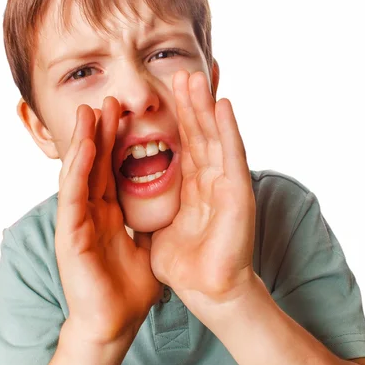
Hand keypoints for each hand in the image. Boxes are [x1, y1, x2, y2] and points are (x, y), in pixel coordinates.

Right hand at [55, 100, 163, 344]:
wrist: (114, 324)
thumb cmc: (127, 290)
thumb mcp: (144, 247)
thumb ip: (147, 224)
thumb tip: (163, 207)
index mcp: (108, 214)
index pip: (112, 171)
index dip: (118, 144)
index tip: (127, 116)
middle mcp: (90, 214)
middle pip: (96, 166)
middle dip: (101, 133)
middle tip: (108, 101)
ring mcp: (78, 223)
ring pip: (79, 174)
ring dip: (84, 142)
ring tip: (90, 112)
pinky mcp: (70, 236)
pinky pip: (73, 198)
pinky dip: (78, 172)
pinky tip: (84, 148)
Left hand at [149, 70, 256, 314]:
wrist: (207, 292)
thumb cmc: (186, 265)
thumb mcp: (158, 227)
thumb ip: (148, 207)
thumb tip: (125, 197)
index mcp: (194, 188)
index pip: (185, 146)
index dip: (176, 119)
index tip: (165, 94)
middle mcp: (213, 181)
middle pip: (200, 135)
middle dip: (190, 104)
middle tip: (181, 72)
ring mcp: (228, 185)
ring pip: (215, 137)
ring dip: (206, 106)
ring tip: (197, 75)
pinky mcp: (239, 194)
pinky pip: (232, 155)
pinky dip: (228, 128)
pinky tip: (221, 103)